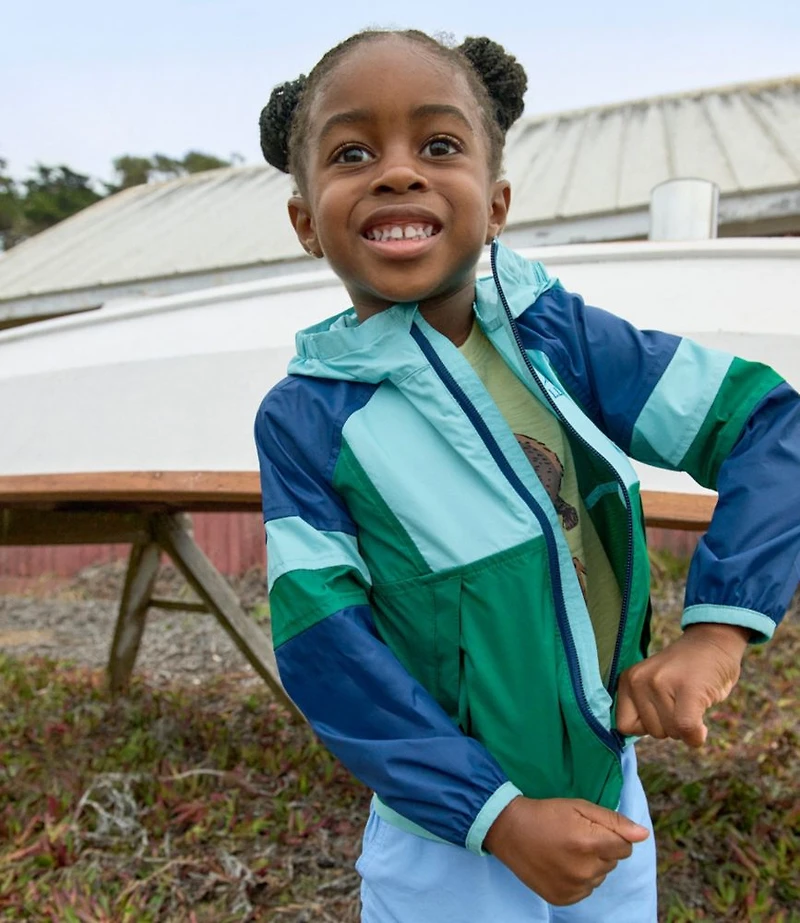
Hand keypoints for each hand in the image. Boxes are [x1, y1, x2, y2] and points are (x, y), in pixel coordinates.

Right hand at [484, 796, 648, 905]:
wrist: (509, 830)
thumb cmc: (547, 813)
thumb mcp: (579, 806)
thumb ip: (614, 821)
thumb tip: (643, 834)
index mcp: (591, 843)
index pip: (625, 847)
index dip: (612, 835)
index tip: (592, 828)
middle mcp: (585, 870)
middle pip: (612, 862)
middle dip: (601, 849)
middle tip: (576, 836)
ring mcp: (574, 887)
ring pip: (599, 876)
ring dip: (590, 864)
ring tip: (566, 849)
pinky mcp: (563, 898)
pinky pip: (585, 890)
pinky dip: (578, 878)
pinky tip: (561, 864)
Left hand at [616, 623, 748, 746]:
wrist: (713, 643)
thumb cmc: (685, 672)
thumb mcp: (652, 684)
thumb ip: (642, 707)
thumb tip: (628, 733)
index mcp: (629, 679)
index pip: (625, 726)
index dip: (647, 727)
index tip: (663, 712)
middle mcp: (639, 680)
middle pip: (652, 732)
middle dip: (671, 725)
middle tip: (682, 701)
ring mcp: (661, 683)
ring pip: (672, 733)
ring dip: (687, 727)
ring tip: (692, 700)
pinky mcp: (687, 690)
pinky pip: (686, 729)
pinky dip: (696, 736)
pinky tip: (702, 726)